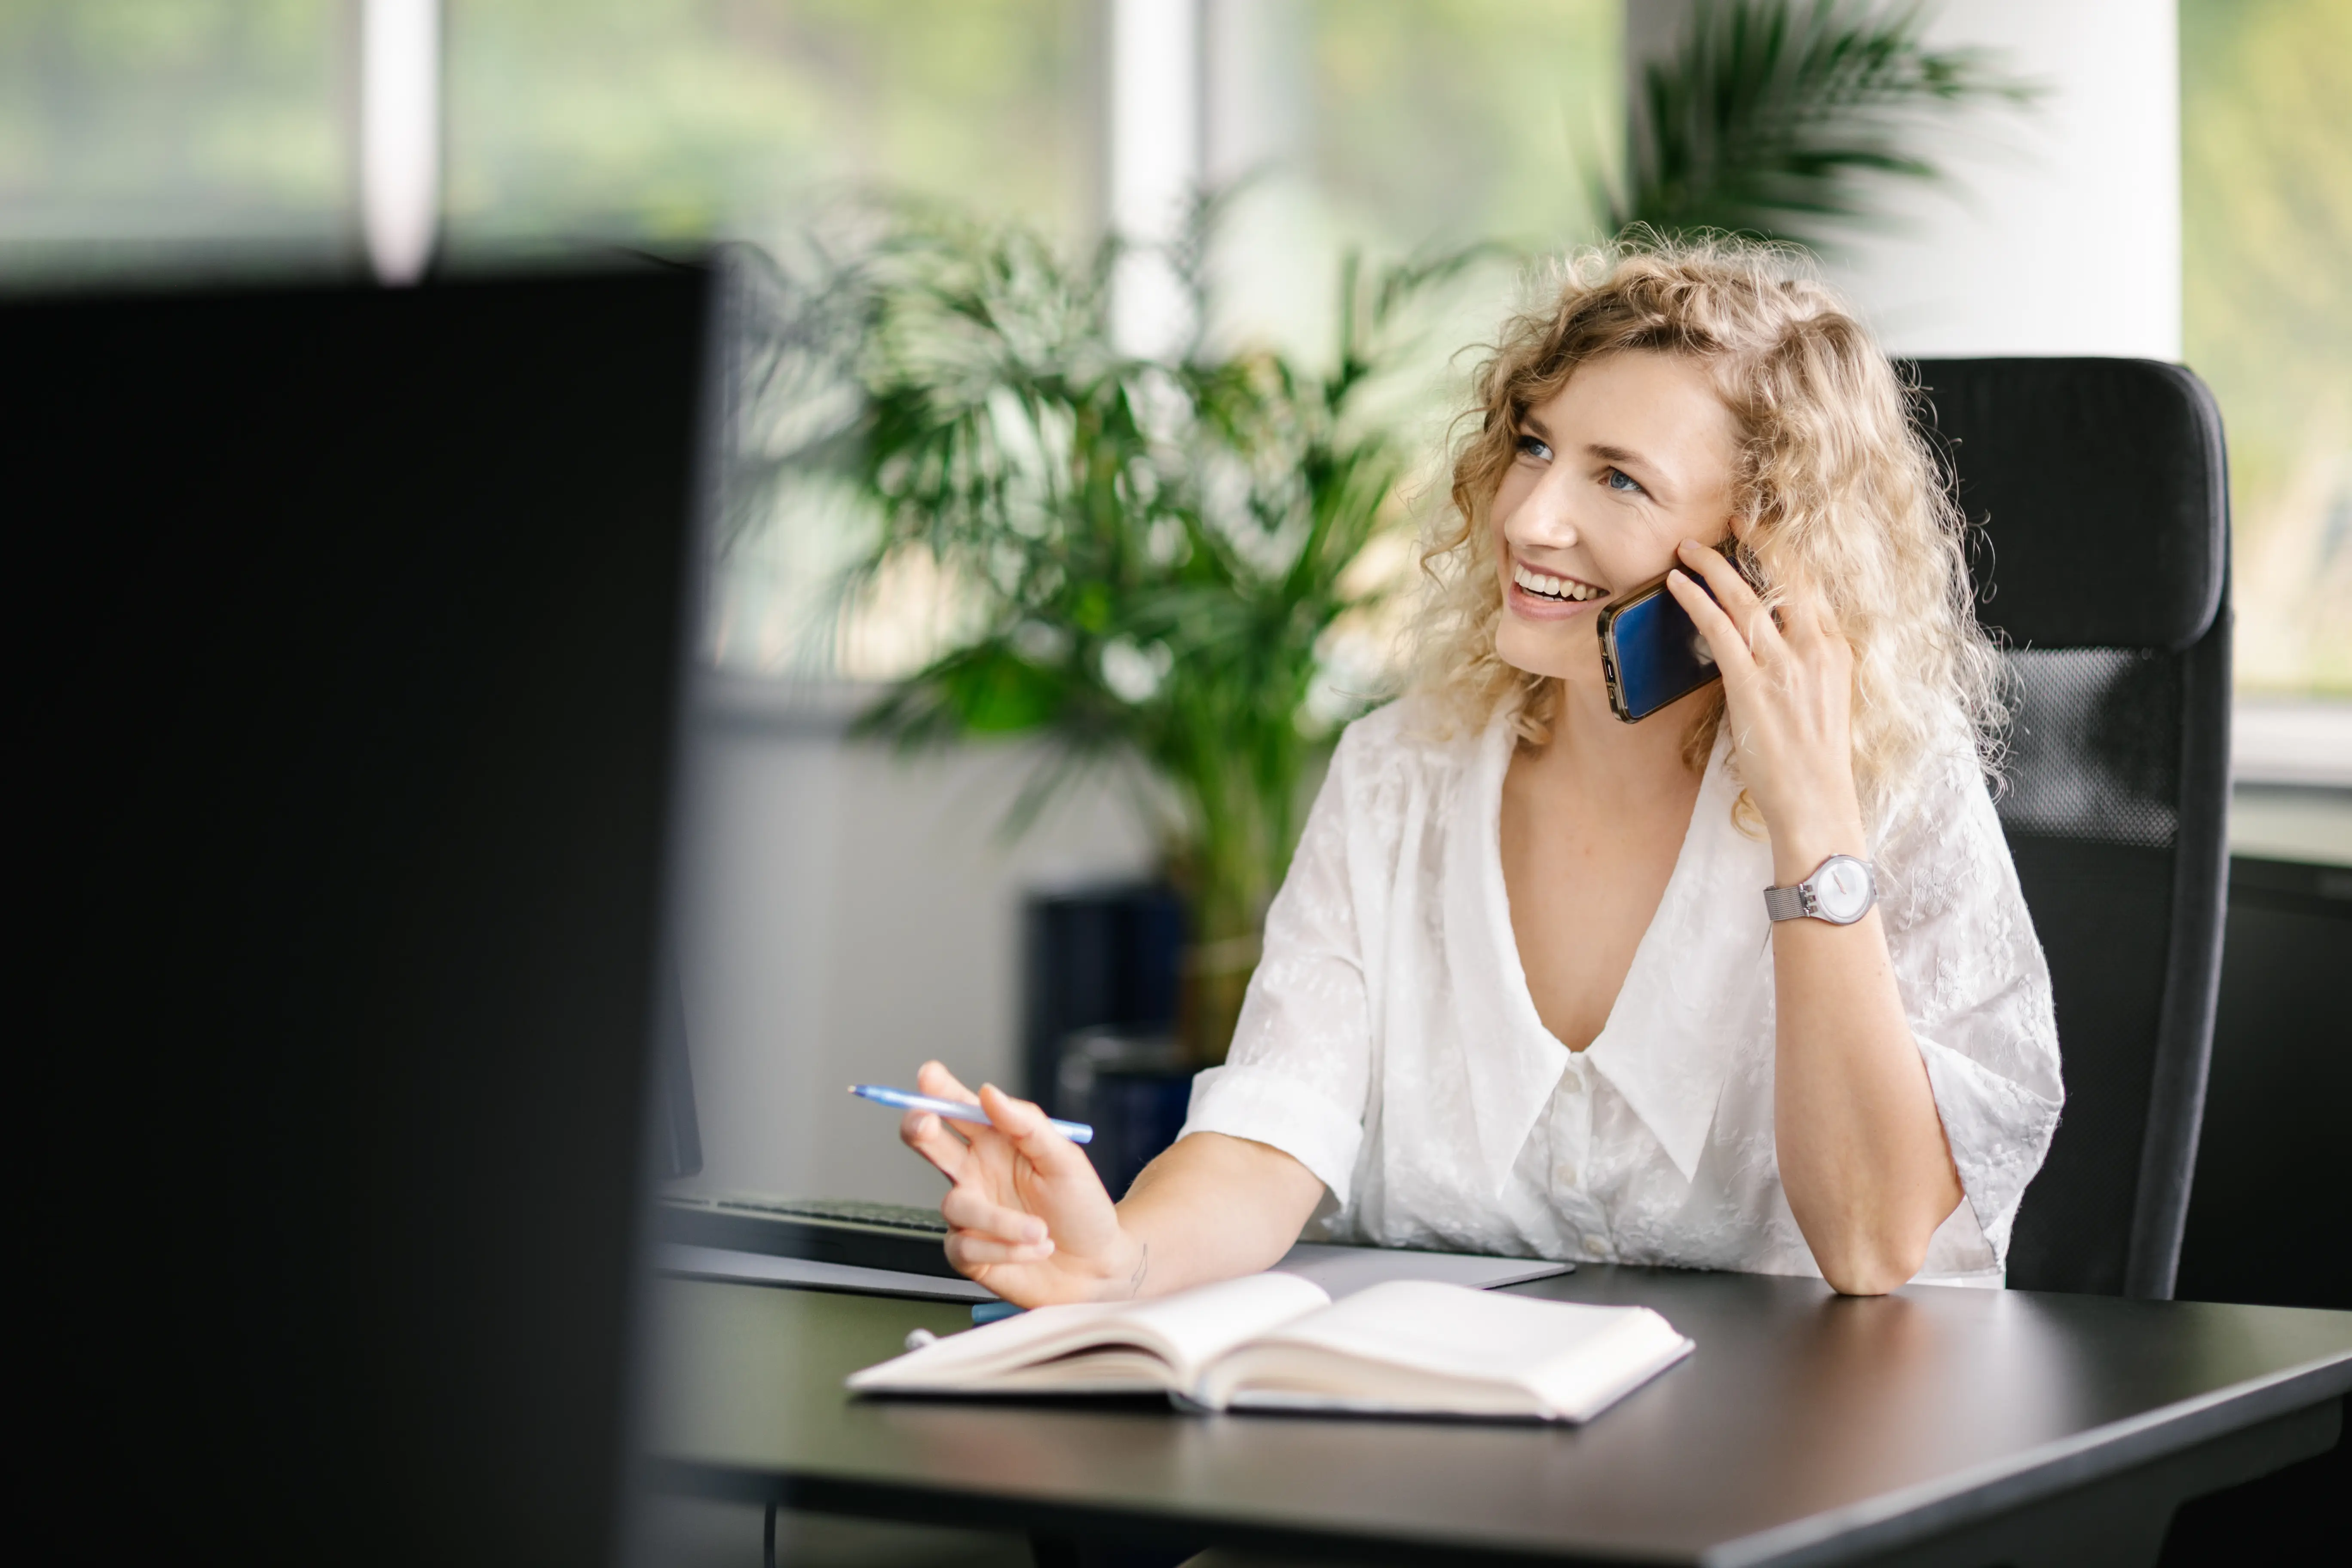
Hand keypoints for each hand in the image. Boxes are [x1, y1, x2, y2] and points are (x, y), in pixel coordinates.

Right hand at [898, 1060, 1141, 1306]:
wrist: (1097, 1265)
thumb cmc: (1082, 1208)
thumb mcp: (1065, 1159)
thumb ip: (1027, 1124)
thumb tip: (990, 1093)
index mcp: (996, 1143)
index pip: (960, 1110)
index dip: (940, 1091)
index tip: (929, 1075)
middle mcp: (975, 1173)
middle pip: (930, 1143)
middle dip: (920, 1127)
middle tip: (925, 1122)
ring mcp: (969, 1213)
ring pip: (956, 1204)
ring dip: (1001, 1220)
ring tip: (1041, 1230)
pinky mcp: (969, 1252)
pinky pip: (967, 1246)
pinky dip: (1005, 1248)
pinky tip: (1036, 1249)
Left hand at [1666, 538, 1864, 878]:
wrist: (1817, 802)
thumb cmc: (1815, 759)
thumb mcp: (1824, 697)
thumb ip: (1803, 662)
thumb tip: (1770, 639)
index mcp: (1835, 650)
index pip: (1811, 585)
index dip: (1784, 553)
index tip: (1762, 533)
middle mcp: (1815, 649)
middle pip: (1784, 578)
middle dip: (1755, 542)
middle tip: (1730, 520)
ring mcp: (1784, 666)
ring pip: (1745, 598)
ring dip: (1712, 566)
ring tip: (1688, 548)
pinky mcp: (1752, 685)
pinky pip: (1719, 628)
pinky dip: (1695, 600)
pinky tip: (1677, 584)